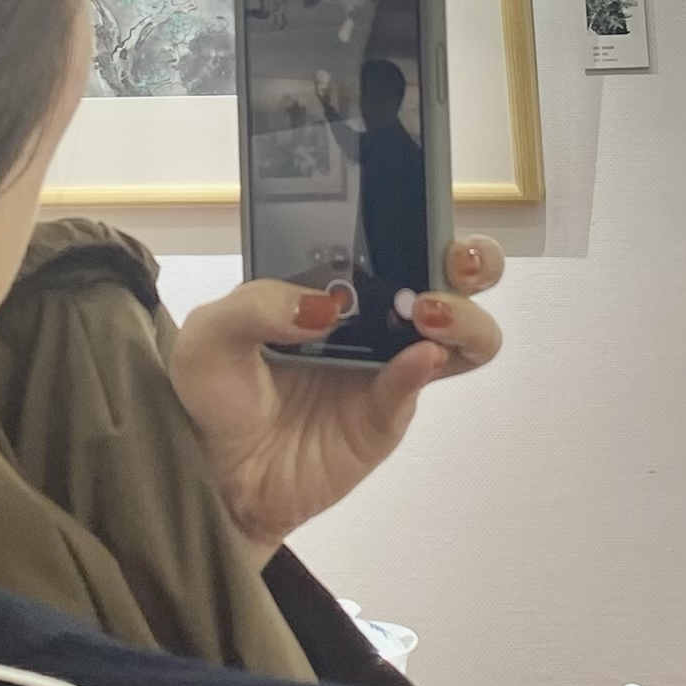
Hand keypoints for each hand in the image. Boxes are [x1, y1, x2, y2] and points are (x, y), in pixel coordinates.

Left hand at [169, 238, 507, 553]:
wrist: (217, 475)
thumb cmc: (216, 392)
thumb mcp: (211, 335)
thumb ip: (256, 304)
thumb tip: (326, 306)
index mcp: (336, 278)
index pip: (394, 234)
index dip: (420, 215)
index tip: (418, 211)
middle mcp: (377, 313)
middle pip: (456, 275)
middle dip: (474, 259)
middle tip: (453, 261)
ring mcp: (392, 363)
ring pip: (467, 335)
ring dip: (465, 316)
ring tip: (428, 313)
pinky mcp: (391, 412)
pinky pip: (423, 384)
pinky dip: (425, 367)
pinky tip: (415, 357)